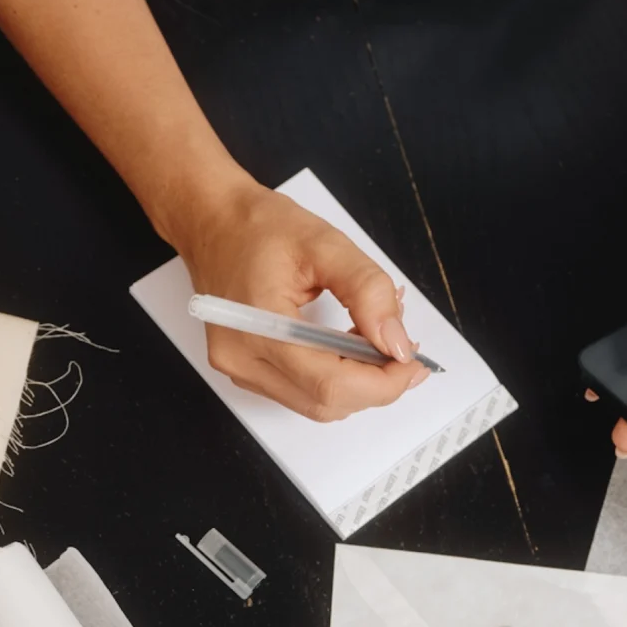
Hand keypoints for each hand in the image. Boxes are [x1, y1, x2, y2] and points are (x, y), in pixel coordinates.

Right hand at [172, 183, 429, 420]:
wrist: (213, 222)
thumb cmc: (261, 227)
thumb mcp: (326, 245)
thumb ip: (368, 292)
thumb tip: (397, 343)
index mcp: (258, 329)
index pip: (330, 384)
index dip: (382, 383)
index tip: (413, 360)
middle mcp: (243, 360)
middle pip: (325, 402)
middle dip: (375, 384)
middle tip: (401, 347)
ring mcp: (239, 370)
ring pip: (316, 404)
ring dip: (356, 382)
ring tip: (373, 339)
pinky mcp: (244, 371)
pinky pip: (300, 392)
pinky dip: (334, 378)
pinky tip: (346, 345)